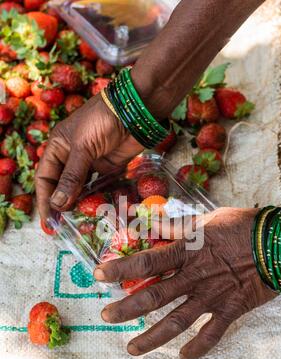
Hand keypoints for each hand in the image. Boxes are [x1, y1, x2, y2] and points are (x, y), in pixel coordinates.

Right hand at [35, 94, 142, 219]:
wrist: (135, 110)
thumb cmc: (102, 121)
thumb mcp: (82, 148)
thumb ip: (71, 177)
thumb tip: (59, 203)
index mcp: (58, 148)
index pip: (45, 178)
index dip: (45, 199)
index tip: (49, 220)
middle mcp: (71, 157)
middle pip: (61, 186)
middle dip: (60, 205)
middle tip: (63, 226)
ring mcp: (90, 163)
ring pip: (79, 188)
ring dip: (77, 203)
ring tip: (77, 222)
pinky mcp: (107, 168)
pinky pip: (97, 187)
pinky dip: (95, 197)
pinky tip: (94, 210)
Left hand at [94, 208, 275, 358]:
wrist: (279, 244)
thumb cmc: (242, 227)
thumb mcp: (207, 220)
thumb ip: (177, 226)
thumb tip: (150, 222)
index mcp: (188, 251)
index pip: (147, 262)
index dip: (121, 269)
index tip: (98, 275)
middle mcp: (195, 277)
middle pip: (155, 296)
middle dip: (127, 308)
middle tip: (106, 316)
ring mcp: (212, 296)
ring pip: (177, 321)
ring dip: (152, 337)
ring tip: (131, 349)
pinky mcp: (230, 310)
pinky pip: (212, 334)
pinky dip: (198, 348)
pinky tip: (183, 357)